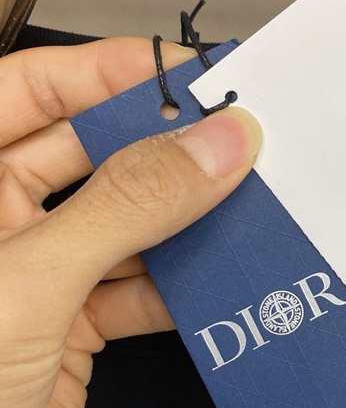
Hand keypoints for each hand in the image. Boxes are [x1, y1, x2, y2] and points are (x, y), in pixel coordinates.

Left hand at [0, 37, 261, 407]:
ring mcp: (32, 280)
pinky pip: (134, 290)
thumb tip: (221, 142)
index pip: (28, 93)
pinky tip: (228, 278)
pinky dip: (181, 285)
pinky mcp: (67, 335)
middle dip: (161, 146)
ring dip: (184, 218)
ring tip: (255, 201)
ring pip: (120, 225)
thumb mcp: (29, 286)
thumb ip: (127, 208)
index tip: (190, 72)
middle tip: (244, 136)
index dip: (104, 73)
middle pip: (83, 155)